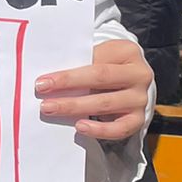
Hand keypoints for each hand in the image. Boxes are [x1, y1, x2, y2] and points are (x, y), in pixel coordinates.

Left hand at [36, 38, 152, 142]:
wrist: (132, 82)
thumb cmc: (108, 66)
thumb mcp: (99, 56)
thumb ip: (81, 63)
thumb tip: (48, 80)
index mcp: (127, 51)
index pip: (94, 60)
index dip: (67, 73)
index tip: (42, 82)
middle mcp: (139, 74)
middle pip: (100, 79)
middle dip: (68, 87)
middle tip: (44, 98)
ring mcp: (140, 98)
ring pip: (106, 104)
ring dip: (75, 108)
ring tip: (52, 110)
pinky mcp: (139, 118)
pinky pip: (120, 128)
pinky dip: (99, 130)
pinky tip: (79, 127)